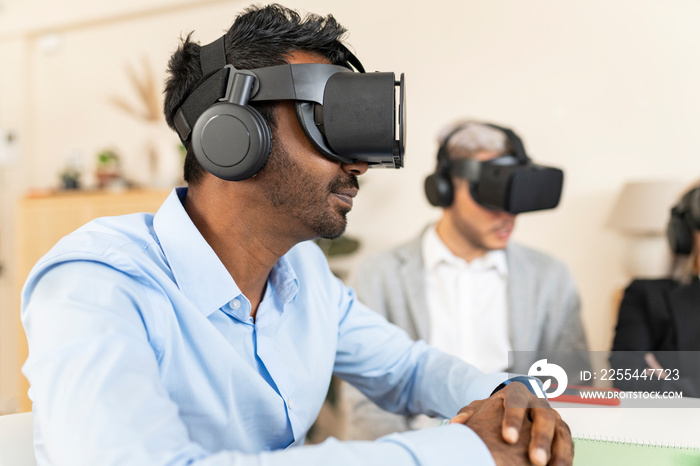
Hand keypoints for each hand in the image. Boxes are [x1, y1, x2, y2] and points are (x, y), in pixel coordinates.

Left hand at [450, 382, 572, 465]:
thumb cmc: (496, 409)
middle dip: (541, 439)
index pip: (516, 402)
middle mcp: (538, 402)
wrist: (514, 406)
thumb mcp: (482, 407)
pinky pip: (568, 444)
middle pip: (544, 417)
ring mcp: (553, 416)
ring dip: (559, 452)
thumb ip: (469, 413)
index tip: (508, 439)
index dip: (513, 420)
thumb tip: (455, 424)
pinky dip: (565, 458)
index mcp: (517, 393)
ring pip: (561, 431)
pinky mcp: (562, 431)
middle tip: (536, 461)